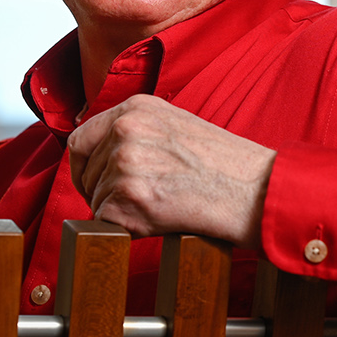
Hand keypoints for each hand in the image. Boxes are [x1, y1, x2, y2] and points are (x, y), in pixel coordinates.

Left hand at [67, 94, 275, 247]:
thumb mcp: (176, 125)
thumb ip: (137, 132)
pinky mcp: (131, 197)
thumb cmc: (226, 164)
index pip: (81, 138)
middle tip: (130, 203)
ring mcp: (126, 162)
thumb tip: (101, 156)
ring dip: (119, 211)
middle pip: (85, 171)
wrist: (256, 188)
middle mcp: (126, 129)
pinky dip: (127, 228)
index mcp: (136, 108)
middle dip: (101, 191)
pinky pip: (106, 221)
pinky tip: (159, 220)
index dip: (83, 166)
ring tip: (159, 207)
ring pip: (95, 199)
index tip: (95, 181)